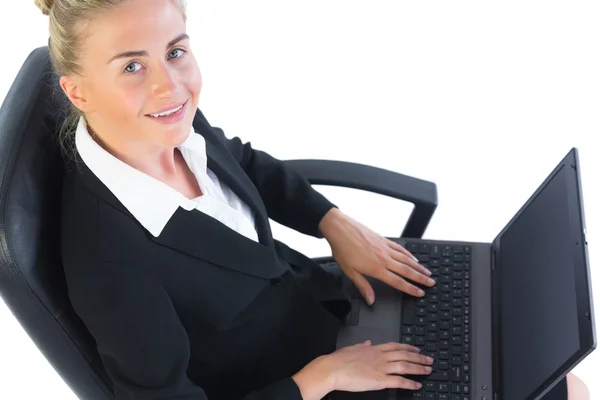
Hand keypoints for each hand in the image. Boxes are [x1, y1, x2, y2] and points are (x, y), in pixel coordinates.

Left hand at [318, 208, 434, 303]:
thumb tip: (370, 300)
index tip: (420, 293)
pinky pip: (400, 248)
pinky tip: (414, 258)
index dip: (410, 289)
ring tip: (428, 272)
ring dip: (418, 267)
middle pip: (407, 270)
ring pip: (406, 259)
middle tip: (431, 283)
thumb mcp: (349, 272)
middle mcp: (384, 258)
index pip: (398, 282)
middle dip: (420, 278)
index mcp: (376, 268)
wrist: (340, 229)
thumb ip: (363, 286)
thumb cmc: (343, 249)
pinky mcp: (384, 239)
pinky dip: (409, 254)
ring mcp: (385, 248)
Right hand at [322, 341, 432, 392]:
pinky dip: (410, 383)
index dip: (408, 347)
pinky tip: (417, 385)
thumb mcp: (351, 348)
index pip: (395, 346)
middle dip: (418, 357)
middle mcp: (380, 357)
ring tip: (428, 370)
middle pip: (404, 355)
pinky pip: (399, 381)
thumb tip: (367, 342)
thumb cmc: (338, 360)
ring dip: (418, 368)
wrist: (332, 369)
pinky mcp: (380, 380)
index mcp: (373, 349)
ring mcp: (381, 368)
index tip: (416, 349)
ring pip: (405, 366)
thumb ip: (362, 346)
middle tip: (429, 359)